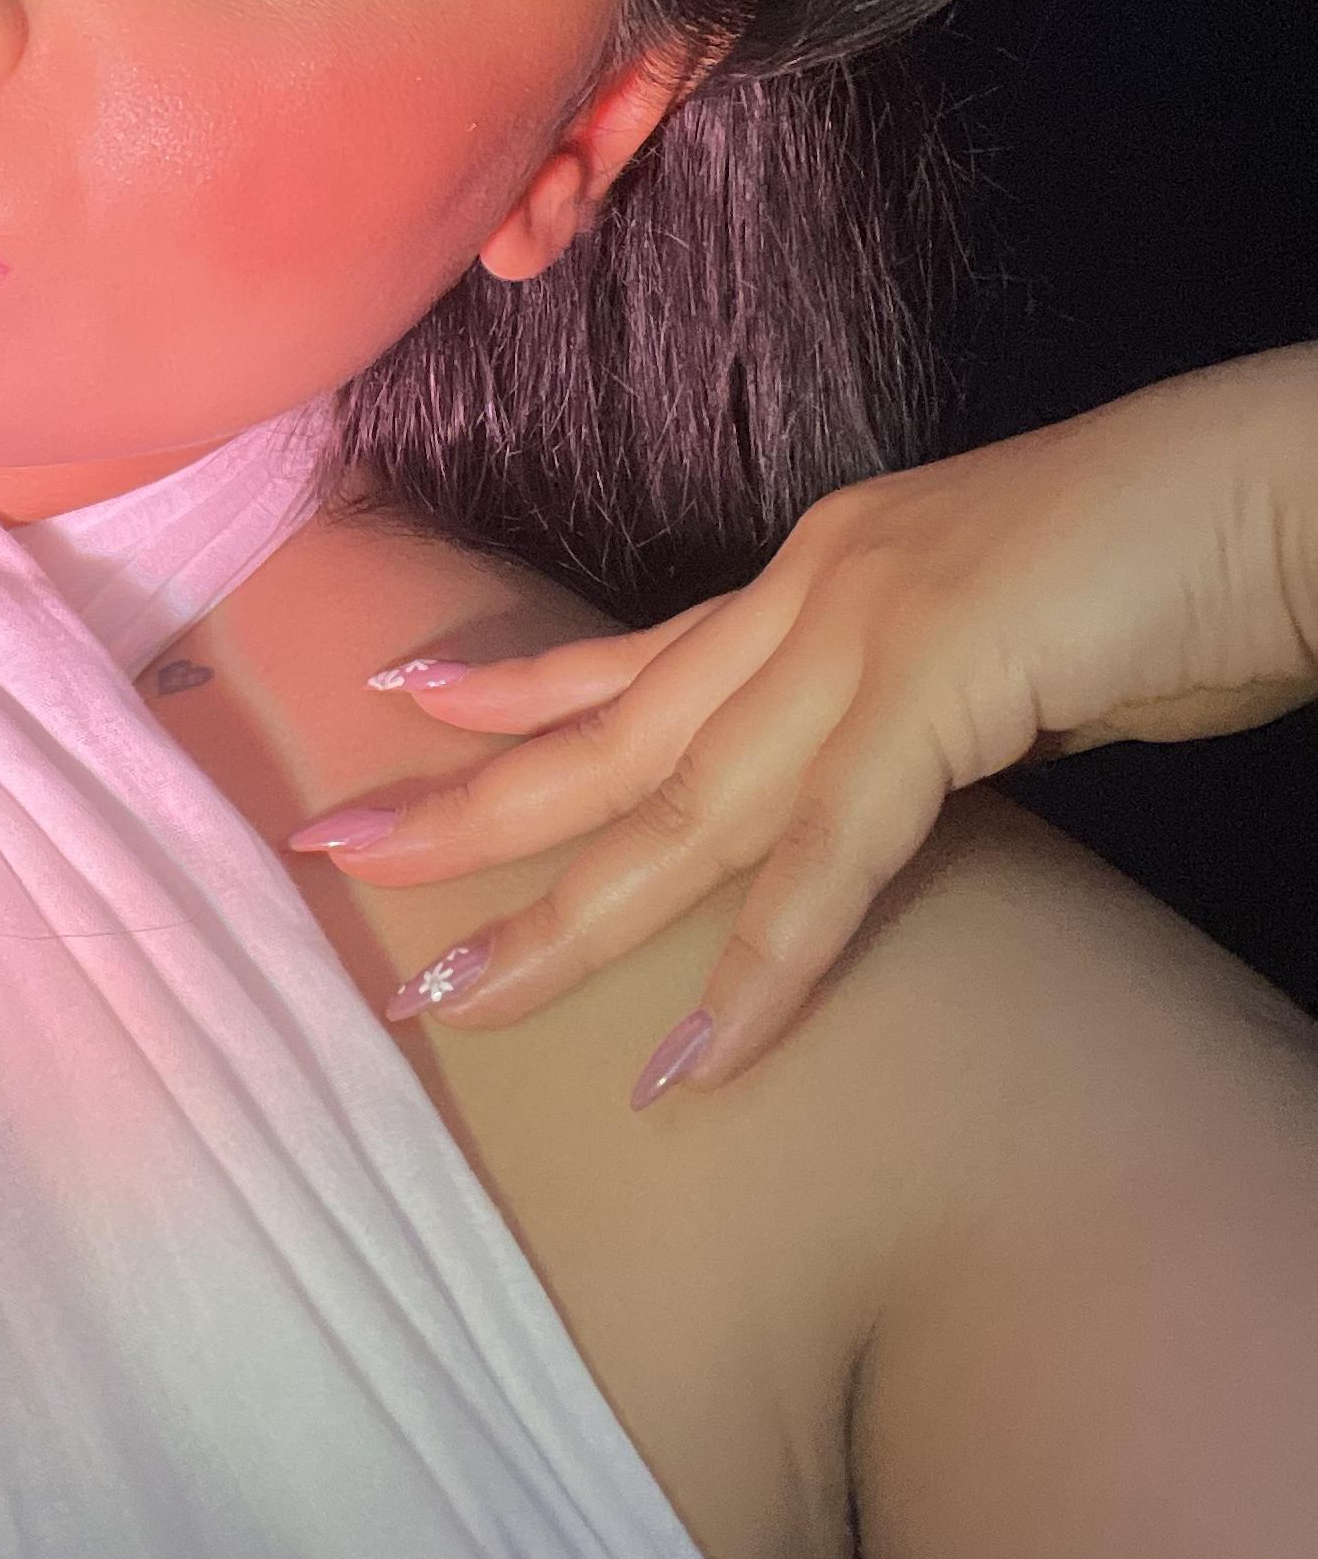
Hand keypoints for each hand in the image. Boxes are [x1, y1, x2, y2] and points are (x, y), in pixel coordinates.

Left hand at [288, 342, 1317, 1099]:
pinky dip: (757, 977)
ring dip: (563, 919)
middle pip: (614, 730)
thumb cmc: (1182, 567)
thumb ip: (933, 710)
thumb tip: (903, 770)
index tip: (402, 706)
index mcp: (832, 569)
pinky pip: (827, 863)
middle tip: (336, 866)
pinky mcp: (945, 687)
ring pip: (680, 804)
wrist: (1290, 489)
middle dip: (471, 811)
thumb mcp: (1022, 648)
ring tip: (451, 1003)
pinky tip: (685, 1068)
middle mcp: (820, 588)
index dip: (516, 684)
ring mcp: (870, 630)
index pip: (640, 649)